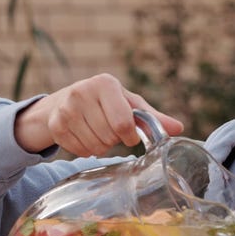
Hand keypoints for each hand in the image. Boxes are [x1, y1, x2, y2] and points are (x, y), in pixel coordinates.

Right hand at [14, 73, 183, 155]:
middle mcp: (82, 92)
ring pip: (95, 147)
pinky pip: (80, 151)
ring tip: (98, 132)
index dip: (129, 135)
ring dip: (101, 147)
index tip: (129, 134)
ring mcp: (66, 109)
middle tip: (110, 130)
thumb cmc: (106, 103)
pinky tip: (85, 137)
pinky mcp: (56, 125)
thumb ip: (153, 118)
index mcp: (105, 83)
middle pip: (109, 137)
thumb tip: (178, 128)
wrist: (65, 102)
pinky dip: (86, 150)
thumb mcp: (130, 105)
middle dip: (114, 140)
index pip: (122, 123)